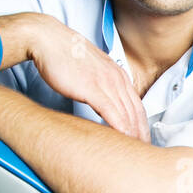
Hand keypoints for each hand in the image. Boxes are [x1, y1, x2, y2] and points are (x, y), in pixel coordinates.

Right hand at [22, 15, 149, 141]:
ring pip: (127, 114)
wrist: (48, 40)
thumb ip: (101, 86)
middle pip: (136, 112)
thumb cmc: (64, 56)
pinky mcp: (92, 87)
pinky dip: (120, 126)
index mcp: (118, 75)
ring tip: (136, 152)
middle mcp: (116, 78)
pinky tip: (123, 138)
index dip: (142, 125)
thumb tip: (103, 103)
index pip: (137, 105)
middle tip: (144, 153)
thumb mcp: (91, 71)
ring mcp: (106, 82)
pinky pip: (111, 111)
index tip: (143, 140)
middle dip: (142, 134)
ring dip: (133, 135)